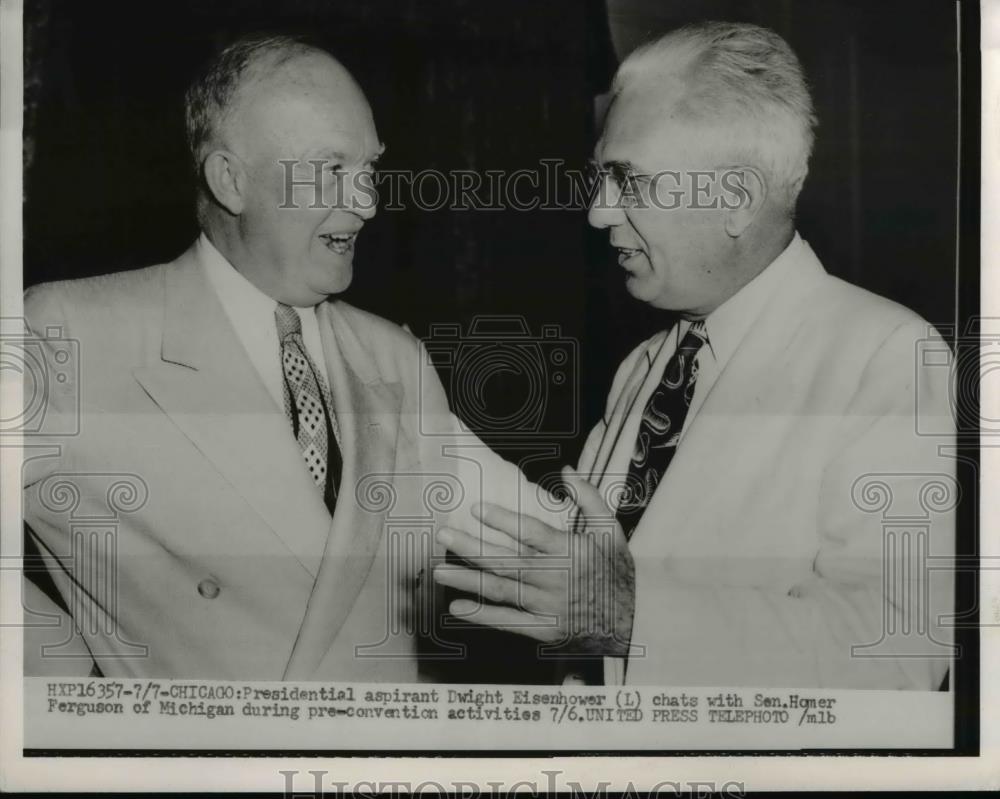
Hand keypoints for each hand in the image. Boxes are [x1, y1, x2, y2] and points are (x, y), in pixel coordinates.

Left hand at [433, 466, 634, 655]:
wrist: (636, 622)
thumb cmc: (618, 572)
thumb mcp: (612, 531)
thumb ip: (589, 499)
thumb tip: (566, 470)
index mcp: (571, 551)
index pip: (532, 533)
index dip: (504, 520)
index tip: (476, 508)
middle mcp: (556, 578)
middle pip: (508, 561)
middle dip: (472, 548)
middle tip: (443, 535)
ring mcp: (549, 606)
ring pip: (503, 590)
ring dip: (468, 580)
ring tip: (439, 570)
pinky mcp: (545, 629)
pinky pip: (510, 622)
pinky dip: (483, 616)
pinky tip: (457, 607)